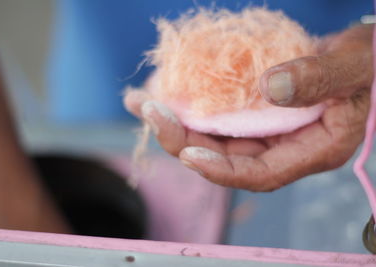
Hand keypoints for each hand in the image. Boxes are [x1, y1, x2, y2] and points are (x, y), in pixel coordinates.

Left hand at [124, 24, 372, 190]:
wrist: (360, 56)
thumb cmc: (365, 64)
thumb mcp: (352, 66)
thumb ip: (319, 77)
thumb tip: (269, 88)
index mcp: (312, 151)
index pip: (260, 175)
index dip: (221, 170)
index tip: (187, 153)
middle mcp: (282, 148)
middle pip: (225, 158)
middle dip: (183, 140)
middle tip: (149, 111)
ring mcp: (265, 131)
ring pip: (215, 138)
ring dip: (177, 122)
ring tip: (142, 100)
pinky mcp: (253, 113)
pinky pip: (217, 116)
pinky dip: (190, 105)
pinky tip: (163, 90)